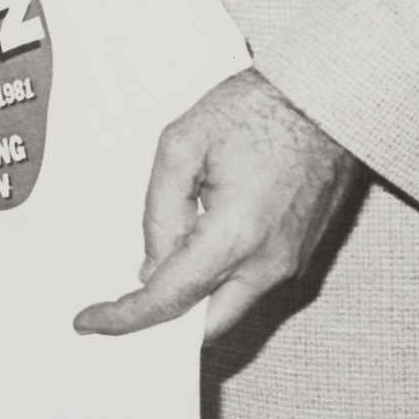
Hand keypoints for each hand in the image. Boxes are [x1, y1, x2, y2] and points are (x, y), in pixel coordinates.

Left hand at [75, 69, 367, 340]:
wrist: (326, 94)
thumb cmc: (258, 108)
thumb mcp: (181, 145)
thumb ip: (159, 211)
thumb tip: (153, 264)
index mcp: (235, 236)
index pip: (169, 300)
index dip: (126, 317)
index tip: (93, 321)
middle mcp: (269, 262)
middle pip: (206, 325)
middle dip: (164, 322)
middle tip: (125, 303)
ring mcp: (291, 261)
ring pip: (231, 305)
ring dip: (195, 294)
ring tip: (167, 254)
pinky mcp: (302, 252)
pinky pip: (253, 283)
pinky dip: (222, 277)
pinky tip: (202, 241)